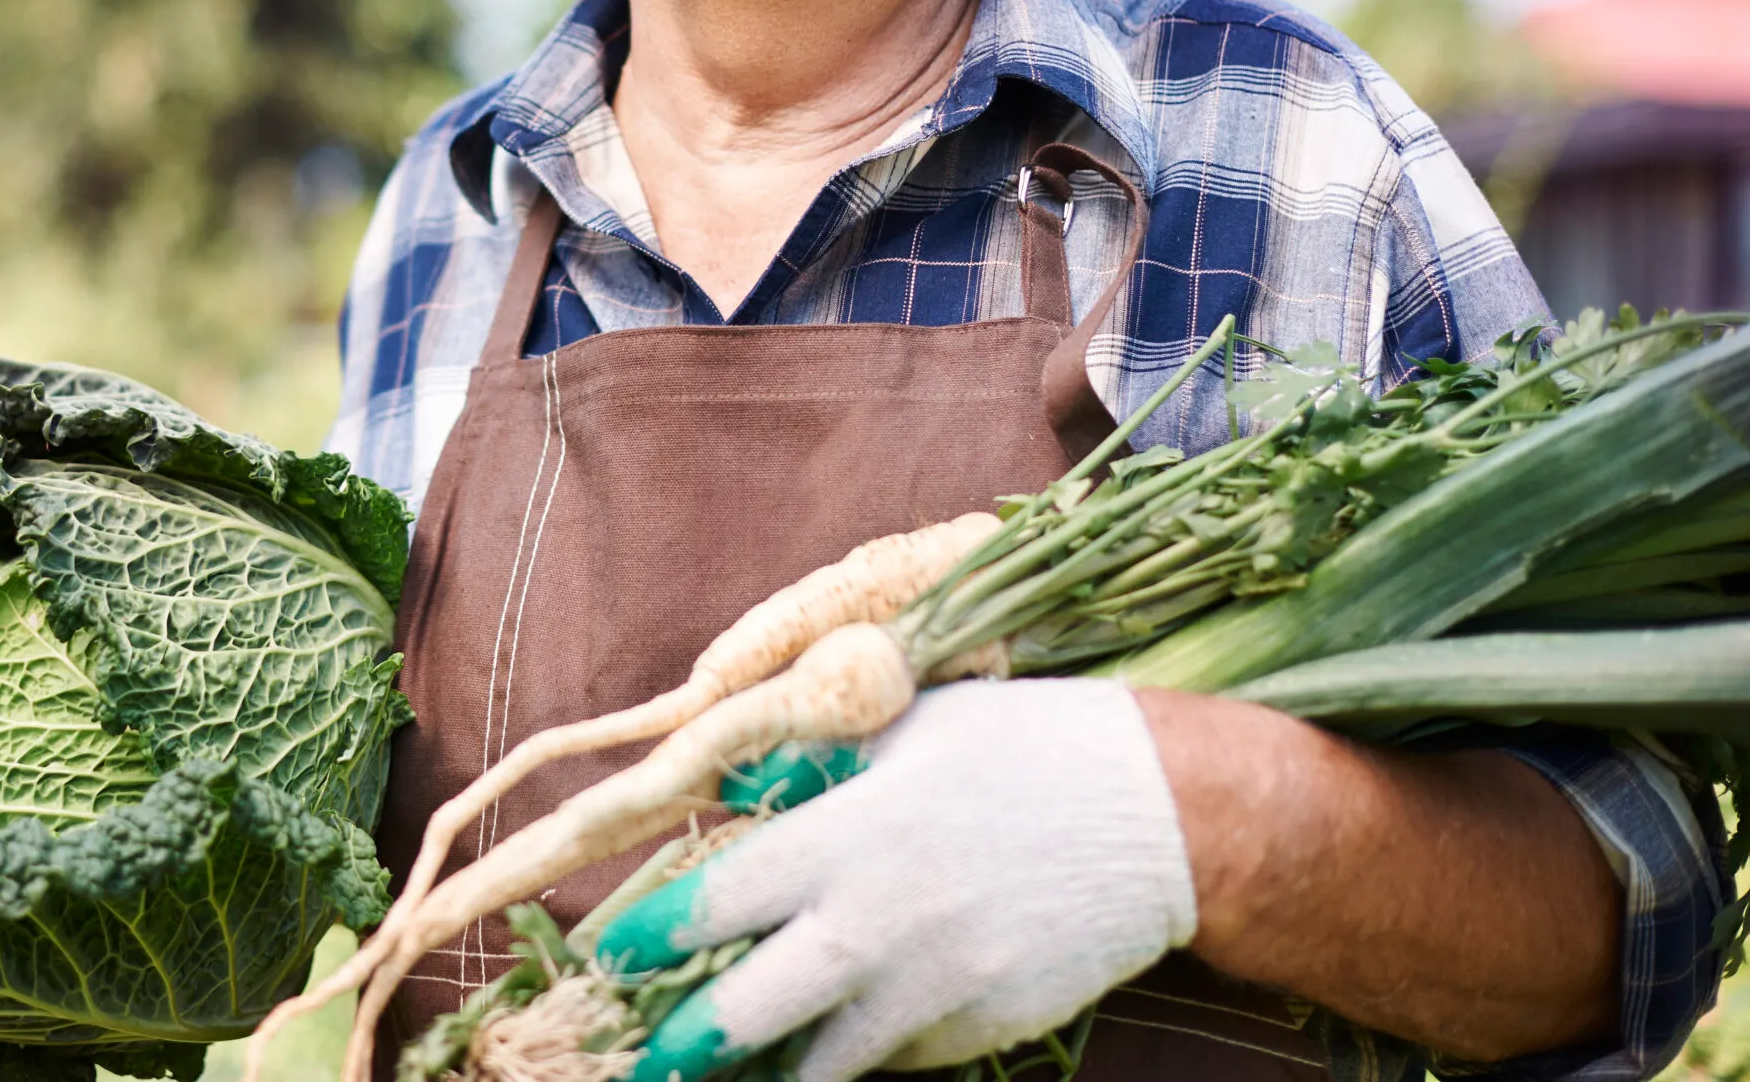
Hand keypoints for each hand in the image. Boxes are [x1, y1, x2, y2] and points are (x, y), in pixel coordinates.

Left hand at [595, 679, 1196, 1081]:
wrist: (1162, 815)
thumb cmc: (1021, 746)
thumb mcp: (905, 726)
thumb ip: (812, 763)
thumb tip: (733, 790)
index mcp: (847, 837)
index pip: (717, 900)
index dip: (651, 934)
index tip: (609, 954)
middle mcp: (879, 924)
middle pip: (749, 1012)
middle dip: (685, 1046)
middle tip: (643, 1060)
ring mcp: (935, 989)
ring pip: (823, 1062)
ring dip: (768, 1072)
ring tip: (720, 1078)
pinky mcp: (982, 1029)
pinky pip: (900, 1059)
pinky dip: (862, 1054)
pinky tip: (830, 1049)